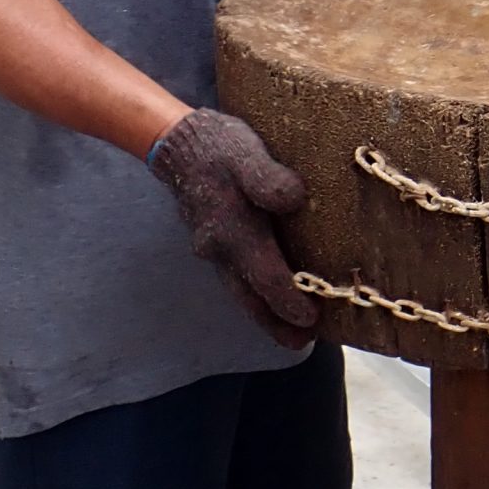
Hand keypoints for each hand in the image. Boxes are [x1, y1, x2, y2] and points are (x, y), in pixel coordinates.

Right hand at [148, 109, 318, 346]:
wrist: (179, 144)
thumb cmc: (220, 147)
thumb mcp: (246, 152)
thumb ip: (267, 177)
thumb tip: (294, 199)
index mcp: (231, 229)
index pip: (264, 273)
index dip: (287, 298)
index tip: (309, 319)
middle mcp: (219, 247)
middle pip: (249, 295)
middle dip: (276, 322)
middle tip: (303, 344)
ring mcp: (214, 249)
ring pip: (241, 291)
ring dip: (266, 314)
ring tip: (295, 336)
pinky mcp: (216, 244)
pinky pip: (237, 278)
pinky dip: (256, 294)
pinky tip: (272, 301)